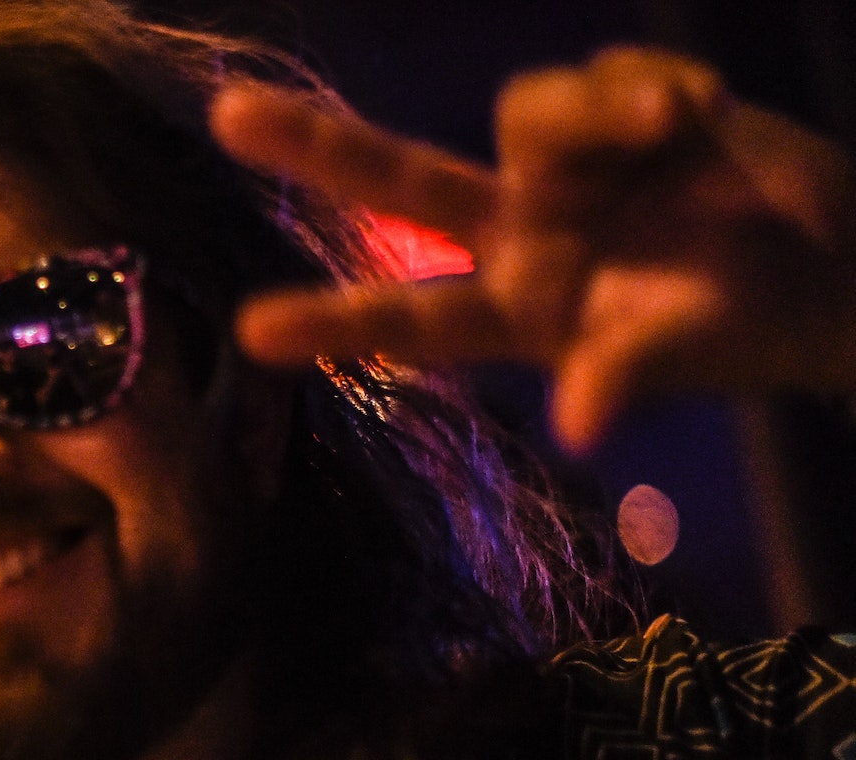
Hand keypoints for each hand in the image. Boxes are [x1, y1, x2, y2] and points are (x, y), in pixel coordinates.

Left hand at [211, 48, 855, 451]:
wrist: (834, 261)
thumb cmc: (752, 327)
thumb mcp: (688, 349)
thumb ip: (627, 375)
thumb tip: (579, 425)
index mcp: (520, 309)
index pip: (409, 315)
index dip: (330, 322)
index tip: (248, 330)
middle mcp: (520, 234)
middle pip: (398, 182)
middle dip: (316, 145)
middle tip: (226, 114)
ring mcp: (561, 171)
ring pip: (525, 109)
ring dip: (595, 112)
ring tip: (676, 131)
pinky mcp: (611, 113)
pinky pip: (602, 73)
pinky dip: (651, 85)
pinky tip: (700, 119)